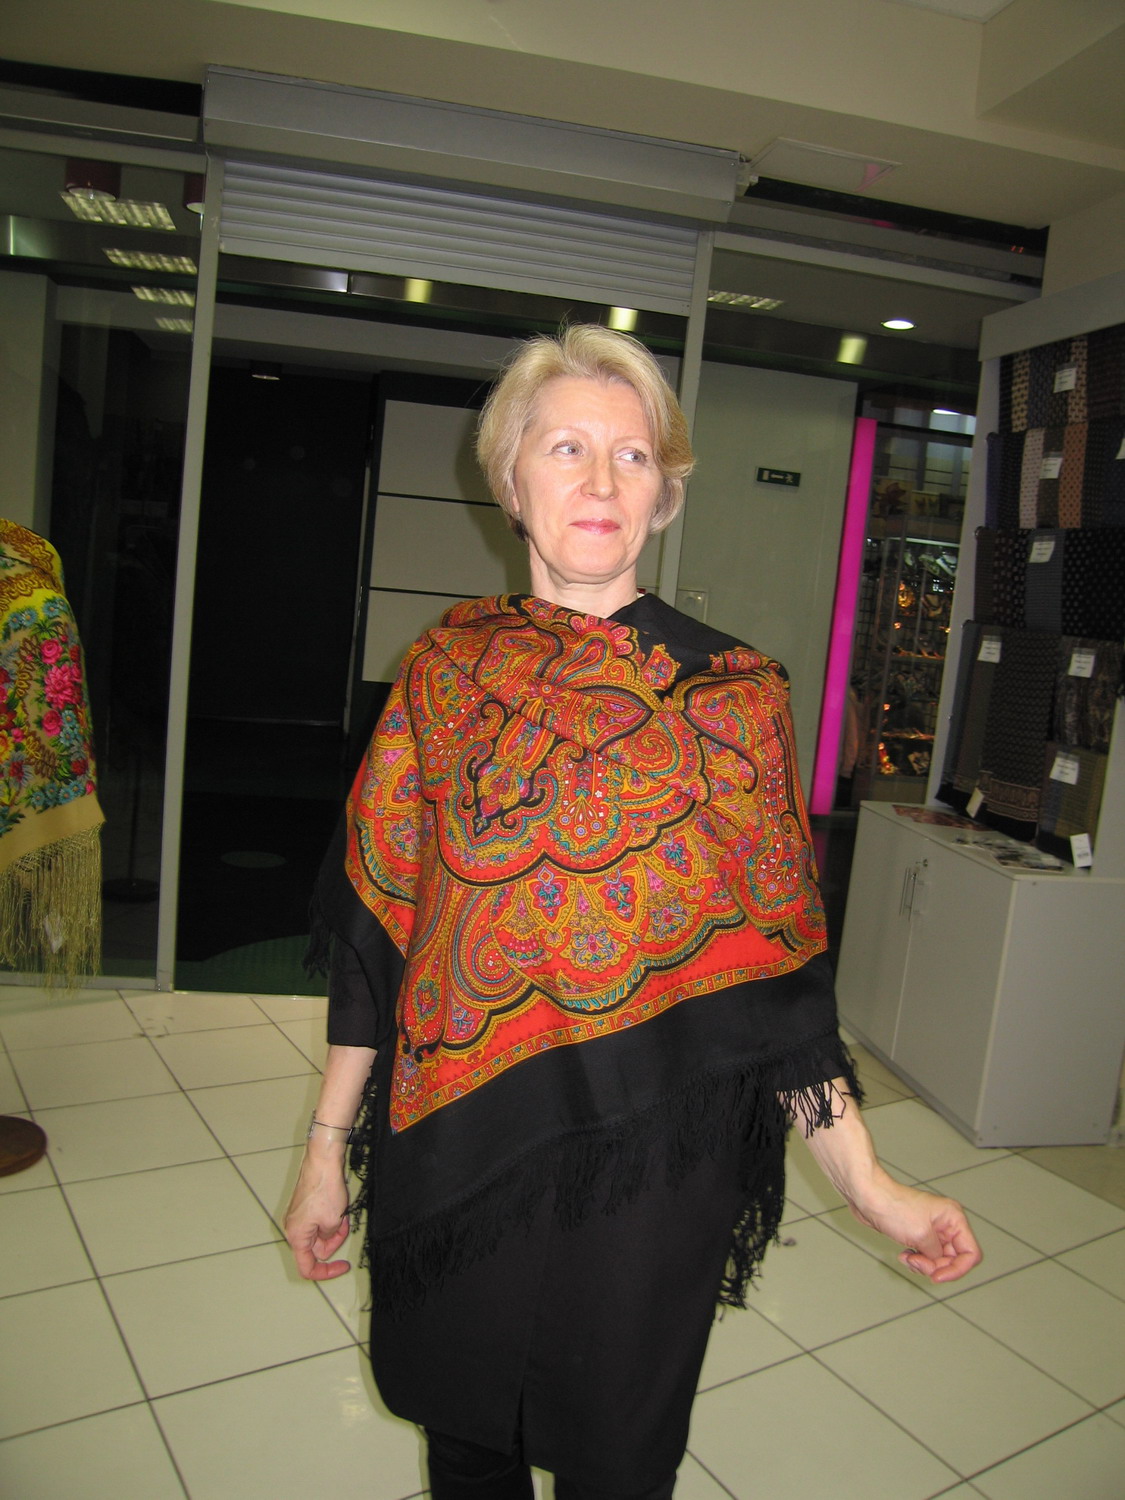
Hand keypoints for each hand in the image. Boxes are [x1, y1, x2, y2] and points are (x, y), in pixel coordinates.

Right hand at [284, 1149, 351, 1280]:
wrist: (322, 1160)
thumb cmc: (325, 1190)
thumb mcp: (334, 1222)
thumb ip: (330, 1238)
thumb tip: (327, 1236)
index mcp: (296, 1237)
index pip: (307, 1268)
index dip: (326, 1272)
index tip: (344, 1266)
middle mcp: (292, 1228)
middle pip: (316, 1249)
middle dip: (334, 1240)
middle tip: (344, 1224)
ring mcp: (297, 1217)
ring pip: (319, 1234)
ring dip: (334, 1228)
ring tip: (342, 1212)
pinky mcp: (304, 1207)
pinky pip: (319, 1221)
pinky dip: (331, 1218)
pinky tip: (338, 1207)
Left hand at [850, 1173, 981, 1283]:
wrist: (867, 1198)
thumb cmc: (893, 1208)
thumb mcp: (921, 1236)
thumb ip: (937, 1254)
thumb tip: (940, 1263)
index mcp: (954, 1218)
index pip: (971, 1253)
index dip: (957, 1270)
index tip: (936, 1277)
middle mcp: (947, 1223)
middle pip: (954, 1259)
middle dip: (935, 1267)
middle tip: (916, 1263)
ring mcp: (932, 1229)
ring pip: (939, 1260)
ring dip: (924, 1265)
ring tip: (908, 1258)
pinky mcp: (918, 1234)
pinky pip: (926, 1257)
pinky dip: (917, 1261)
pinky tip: (904, 1256)